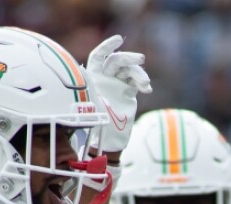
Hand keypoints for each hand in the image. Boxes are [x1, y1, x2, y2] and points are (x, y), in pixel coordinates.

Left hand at [86, 35, 151, 152]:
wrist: (109, 137)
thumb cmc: (96, 120)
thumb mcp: (92, 101)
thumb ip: (91, 86)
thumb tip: (84, 70)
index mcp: (93, 76)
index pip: (99, 56)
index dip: (107, 46)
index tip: (119, 39)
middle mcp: (105, 78)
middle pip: (118, 61)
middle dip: (129, 58)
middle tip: (140, 59)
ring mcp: (117, 84)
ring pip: (130, 71)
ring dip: (139, 74)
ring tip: (145, 84)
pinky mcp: (128, 92)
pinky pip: (136, 82)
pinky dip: (142, 83)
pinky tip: (146, 89)